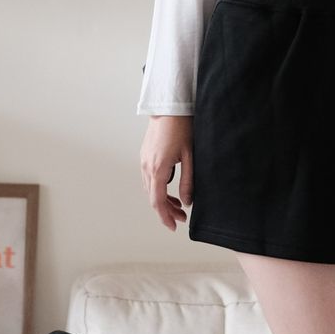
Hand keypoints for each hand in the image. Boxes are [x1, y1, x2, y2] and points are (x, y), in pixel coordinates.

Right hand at [141, 115, 193, 230]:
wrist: (169, 107)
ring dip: (163, 199)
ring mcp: (144, 160)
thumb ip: (188, 181)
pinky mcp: (145, 155)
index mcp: (158, 168)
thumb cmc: (182, 127)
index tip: (174, 226)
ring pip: (150, 188)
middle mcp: (147, 166)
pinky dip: (158, 188)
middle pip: (153, 197)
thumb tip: (187, 202)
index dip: (165, 216)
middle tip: (182, 218)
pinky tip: (170, 189)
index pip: (157, 201)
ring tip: (179, 205)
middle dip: (167, 210)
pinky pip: (149, 178)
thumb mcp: (190, 156)